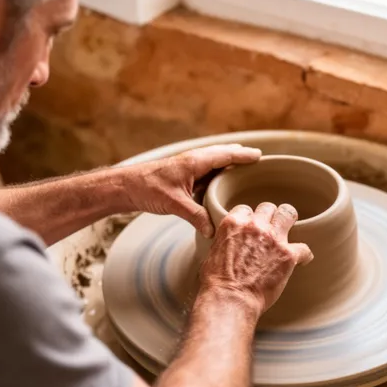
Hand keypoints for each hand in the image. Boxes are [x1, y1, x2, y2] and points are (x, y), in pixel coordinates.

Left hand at [125, 144, 260, 236]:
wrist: (126, 187)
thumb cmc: (147, 188)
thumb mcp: (174, 204)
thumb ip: (196, 216)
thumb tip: (213, 231)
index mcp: (195, 161)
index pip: (225, 155)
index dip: (243, 156)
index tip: (260, 156)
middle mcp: (193, 161)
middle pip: (222, 155)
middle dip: (239, 156)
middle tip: (258, 159)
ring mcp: (188, 168)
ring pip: (214, 163)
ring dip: (228, 164)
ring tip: (245, 168)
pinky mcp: (183, 177)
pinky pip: (206, 173)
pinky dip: (217, 175)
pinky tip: (222, 183)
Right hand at [199, 203, 313, 315]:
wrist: (230, 300)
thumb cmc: (217, 283)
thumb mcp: (212, 253)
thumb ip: (225, 241)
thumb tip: (229, 244)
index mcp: (234, 223)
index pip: (246, 210)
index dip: (249, 220)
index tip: (251, 230)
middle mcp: (255, 226)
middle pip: (268, 208)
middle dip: (269, 218)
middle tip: (270, 229)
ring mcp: (273, 239)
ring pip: (288, 214)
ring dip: (288, 222)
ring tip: (289, 232)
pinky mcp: (288, 255)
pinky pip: (304, 248)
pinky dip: (303, 255)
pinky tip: (302, 260)